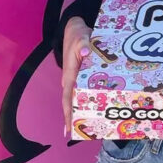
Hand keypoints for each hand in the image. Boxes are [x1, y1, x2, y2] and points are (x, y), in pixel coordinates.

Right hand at [61, 17, 90, 136]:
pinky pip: (84, 89)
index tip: (68, 128)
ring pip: (77, 97)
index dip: (68, 113)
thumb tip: (85, 52)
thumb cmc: (77, 34)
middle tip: (80, 134)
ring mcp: (76, 77)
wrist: (74, 28)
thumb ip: (84, 44)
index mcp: (70, 74)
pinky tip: (95, 106)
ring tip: (89, 125)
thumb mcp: (81, 37)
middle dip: (74, 117)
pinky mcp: (82, 74)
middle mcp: (71, 79)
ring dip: (80, 110)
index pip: (67, 97)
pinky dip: (87, 99)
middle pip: (71, 102)